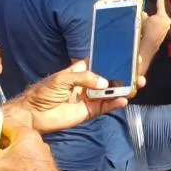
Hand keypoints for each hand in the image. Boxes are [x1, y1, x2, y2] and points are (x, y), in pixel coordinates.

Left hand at [6, 61, 144, 134]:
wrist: (33, 114)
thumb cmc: (44, 92)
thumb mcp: (62, 79)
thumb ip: (84, 78)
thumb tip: (104, 82)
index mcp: (81, 71)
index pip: (100, 63)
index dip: (114, 60)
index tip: (129, 56)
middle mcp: (88, 83)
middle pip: (110, 78)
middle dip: (124, 75)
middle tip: (138, 73)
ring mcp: (90, 98)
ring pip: (111, 92)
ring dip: (124, 89)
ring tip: (136, 86)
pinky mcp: (90, 112)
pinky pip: (106, 107)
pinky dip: (116, 104)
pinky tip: (123, 100)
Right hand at [141, 0, 170, 49]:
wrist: (148, 46)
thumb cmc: (145, 32)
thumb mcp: (142, 20)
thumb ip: (143, 13)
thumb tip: (143, 11)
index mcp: (162, 16)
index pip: (160, 2)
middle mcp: (167, 20)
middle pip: (160, 12)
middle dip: (154, 11)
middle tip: (149, 10)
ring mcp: (167, 27)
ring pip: (160, 19)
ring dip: (154, 18)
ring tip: (148, 21)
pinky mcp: (165, 33)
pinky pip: (160, 25)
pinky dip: (155, 24)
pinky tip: (149, 27)